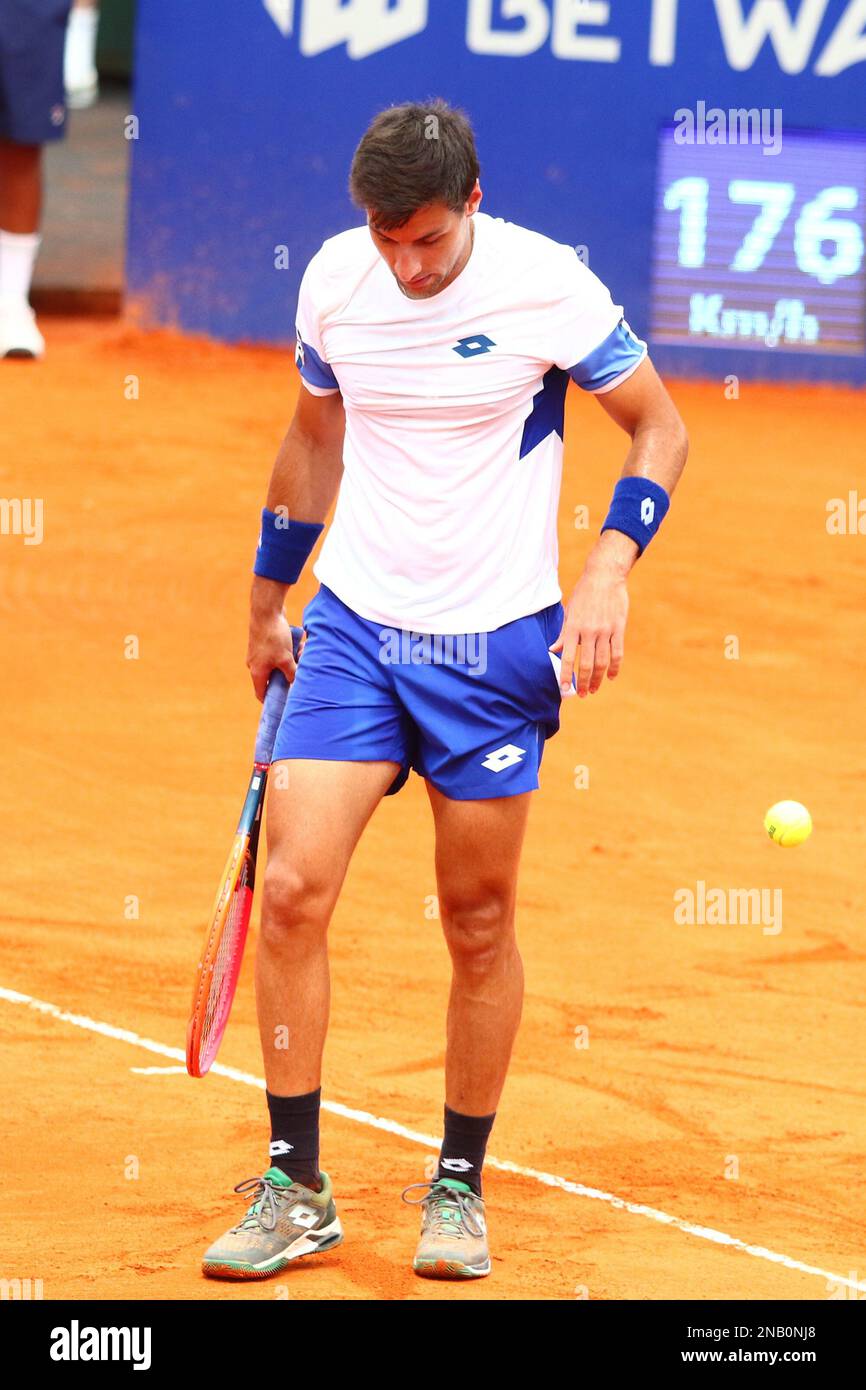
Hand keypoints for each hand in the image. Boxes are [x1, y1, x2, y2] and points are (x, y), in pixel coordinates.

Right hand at [247, 603, 304, 701]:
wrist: (266, 610)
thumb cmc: (273, 637)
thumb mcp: (285, 659)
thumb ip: (291, 674)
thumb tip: (296, 685)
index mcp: (257, 672)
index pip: (261, 693)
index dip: (271, 700)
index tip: (283, 704)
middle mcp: (255, 663)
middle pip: (273, 677)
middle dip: (289, 675)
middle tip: (301, 672)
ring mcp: (259, 652)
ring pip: (280, 662)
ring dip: (292, 660)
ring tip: (303, 652)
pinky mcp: (265, 641)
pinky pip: (279, 651)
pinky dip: (290, 650)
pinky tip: (300, 643)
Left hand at [551, 549, 630, 697]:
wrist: (605, 576)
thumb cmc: (584, 593)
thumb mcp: (569, 611)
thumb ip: (563, 633)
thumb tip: (553, 650)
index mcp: (573, 627)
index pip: (568, 657)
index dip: (566, 675)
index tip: (564, 689)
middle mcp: (589, 631)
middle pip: (586, 664)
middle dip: (583, 682)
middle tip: (582, 694)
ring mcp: (605, 630)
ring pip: (602, 661)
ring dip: (598, 679)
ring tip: (594, 689)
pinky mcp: (618, 628)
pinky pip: (617, 652)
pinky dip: (615, 667)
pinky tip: (612, 676)